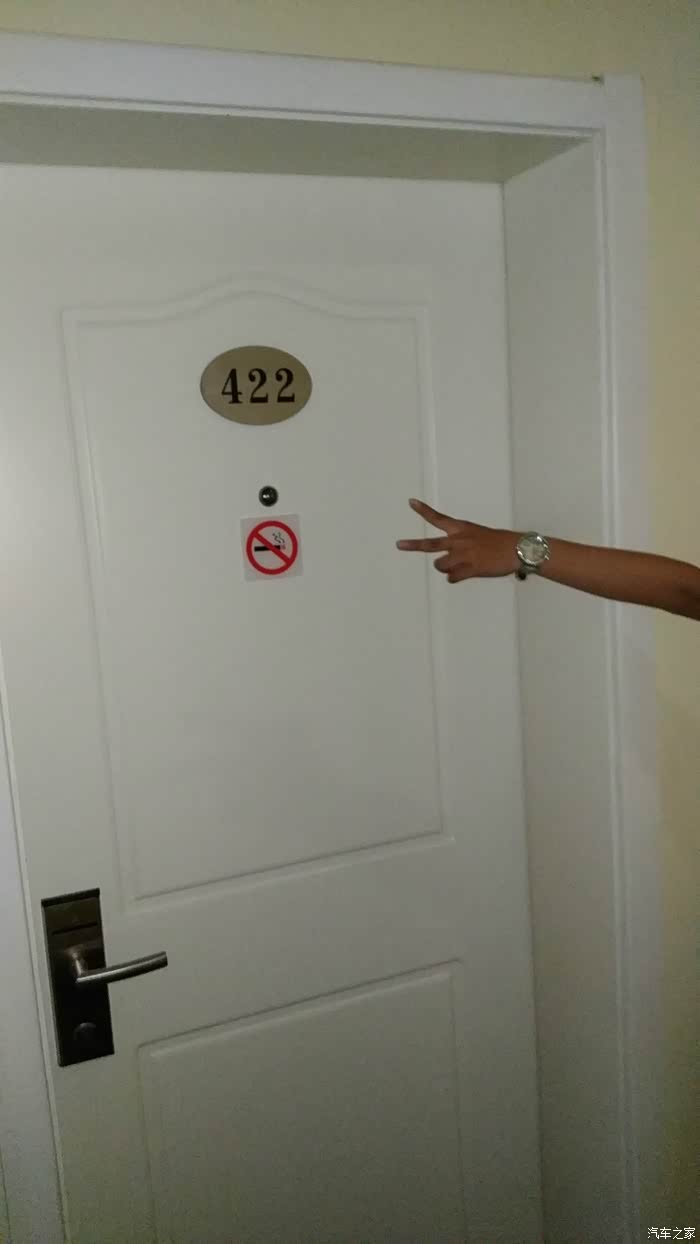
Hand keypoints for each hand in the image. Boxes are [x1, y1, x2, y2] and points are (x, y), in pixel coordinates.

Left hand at [396, 498, 518, 582]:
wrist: (517, 549)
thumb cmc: (499, 542)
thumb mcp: (477, 535)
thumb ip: (460, 544)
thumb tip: (448, 561)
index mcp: (461, 528)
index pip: (438, 518)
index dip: (423, 510)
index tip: (410, 502)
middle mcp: (459, 540)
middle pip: (430, 545)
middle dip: (413, 545)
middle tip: (399, 544)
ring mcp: (463, 555)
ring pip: (440, 566)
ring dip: (446, 568)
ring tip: (460, 566)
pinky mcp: (469, 569)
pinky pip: (451, 578)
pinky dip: (455, 578)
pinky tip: (466, 574)